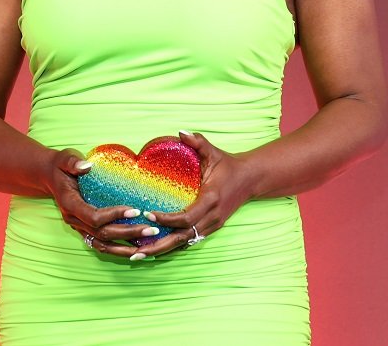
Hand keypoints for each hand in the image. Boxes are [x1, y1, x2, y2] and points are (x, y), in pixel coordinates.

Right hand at [44, 148, 162, 257]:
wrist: (50, 177)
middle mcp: (74, 220)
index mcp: (70, 204)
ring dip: (126, 248)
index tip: (136, 210)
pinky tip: (135, 250)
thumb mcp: (64, 159)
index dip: (115, 215)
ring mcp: (79, 227)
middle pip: (103, 234)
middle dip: (128, 233)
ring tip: (148, 246)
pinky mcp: (84, 230)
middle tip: (151, 229)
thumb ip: (73, 162)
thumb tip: (86, 166)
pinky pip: (102, 245)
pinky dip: (118, 250)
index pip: (94, 216)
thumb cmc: (60, 166)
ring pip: (103, 245)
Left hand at [134, 131, 255, 256]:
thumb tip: (181, 132)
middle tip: (136, 251)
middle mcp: (212, 217)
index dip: (166, 219)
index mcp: (210, 199)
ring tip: (140, 255)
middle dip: (160, 244)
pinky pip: (190, 240)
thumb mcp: (214, 152)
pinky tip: (156, 249)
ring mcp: (212, 225)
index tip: (147, 214)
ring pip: (185, 242)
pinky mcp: (211, 228)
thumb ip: (198, 142)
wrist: (250, 179)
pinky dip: (173, 246)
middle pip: (183, 237)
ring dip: (164, 249)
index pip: (186, 217)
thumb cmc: (228, 165)